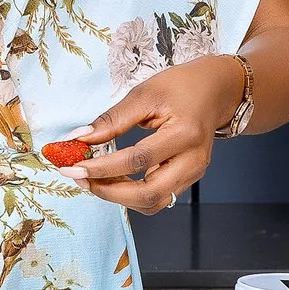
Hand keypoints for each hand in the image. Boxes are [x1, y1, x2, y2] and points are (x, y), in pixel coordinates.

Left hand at [55, 55, 245, 214]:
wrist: (216, 91)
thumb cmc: (181, 87)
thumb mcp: (144, 94)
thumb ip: (112, 120)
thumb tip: (79, 138)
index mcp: (185, 134)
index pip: (138, 160)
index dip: (102, 167)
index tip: (72, 166)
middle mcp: (194, 161)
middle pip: (149, 194)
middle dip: (109, 191)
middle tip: (80, 178)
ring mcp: (193, 173)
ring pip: (154, 202)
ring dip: (119, 197)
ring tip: (92, 179)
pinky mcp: (188, 178)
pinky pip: (158, 197)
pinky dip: (131, 194)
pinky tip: (112, 179)